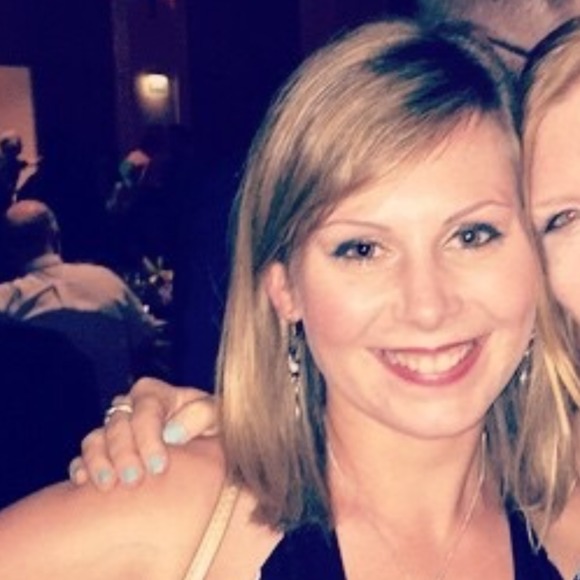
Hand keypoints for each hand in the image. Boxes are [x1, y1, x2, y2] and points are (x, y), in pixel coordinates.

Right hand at [68, 377, 216, 489]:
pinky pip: (82, 457)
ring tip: (107, 486)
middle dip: (123, 452)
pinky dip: (81, 468)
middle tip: (133, 480)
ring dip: (98, 461)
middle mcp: (131, 408)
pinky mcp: (103, 452)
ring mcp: (114, 431)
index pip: (145, 410)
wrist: (205, 450)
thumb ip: (202, 414)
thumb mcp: (218, 417)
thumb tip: (172, 433)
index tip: (159, 467)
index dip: (149, 437)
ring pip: (95, 438)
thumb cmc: (213, 429)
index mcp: (157, 395)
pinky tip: (84, 484)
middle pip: (117, 425)